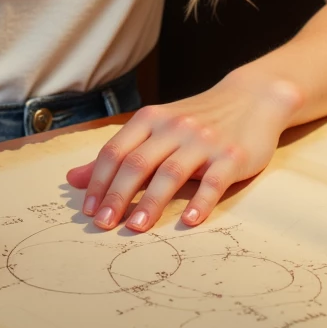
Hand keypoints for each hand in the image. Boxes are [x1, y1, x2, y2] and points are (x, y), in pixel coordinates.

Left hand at [65, 74, 302, 232]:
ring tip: (135, 228)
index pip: (116, 151)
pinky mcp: (232, 156)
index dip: (99, 181)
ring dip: (151, 202)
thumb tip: (74, 179)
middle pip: (138, 163)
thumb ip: (118, 153)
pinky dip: (200, 201)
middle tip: (102, 225)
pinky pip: (214, 181)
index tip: (87, 211)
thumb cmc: (197, 119)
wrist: (252, 98)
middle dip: (117, 195)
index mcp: (151, 119)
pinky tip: (189, 221)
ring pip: (171, 173)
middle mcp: (174, 127)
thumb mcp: (155, 128)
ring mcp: (204, 141)